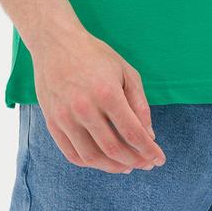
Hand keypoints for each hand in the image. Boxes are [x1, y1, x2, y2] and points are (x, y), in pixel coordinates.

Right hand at [30, 27, 166, 173]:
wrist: (56, 43)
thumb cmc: (95, 55)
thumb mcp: (125, 71)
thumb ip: (139, 103)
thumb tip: (149, 135)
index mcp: (107, 92)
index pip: (132, 132)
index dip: (148, 150)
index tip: (159, 159)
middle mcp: (84, 108)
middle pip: (113, 149)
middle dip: (134, 161)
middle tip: (146, 164)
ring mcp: (65, 117)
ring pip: (92, 157)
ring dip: (113, 167)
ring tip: (126, 166)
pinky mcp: (52, 123)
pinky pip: (72, 154)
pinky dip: (91, 163)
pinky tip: (104, 160)